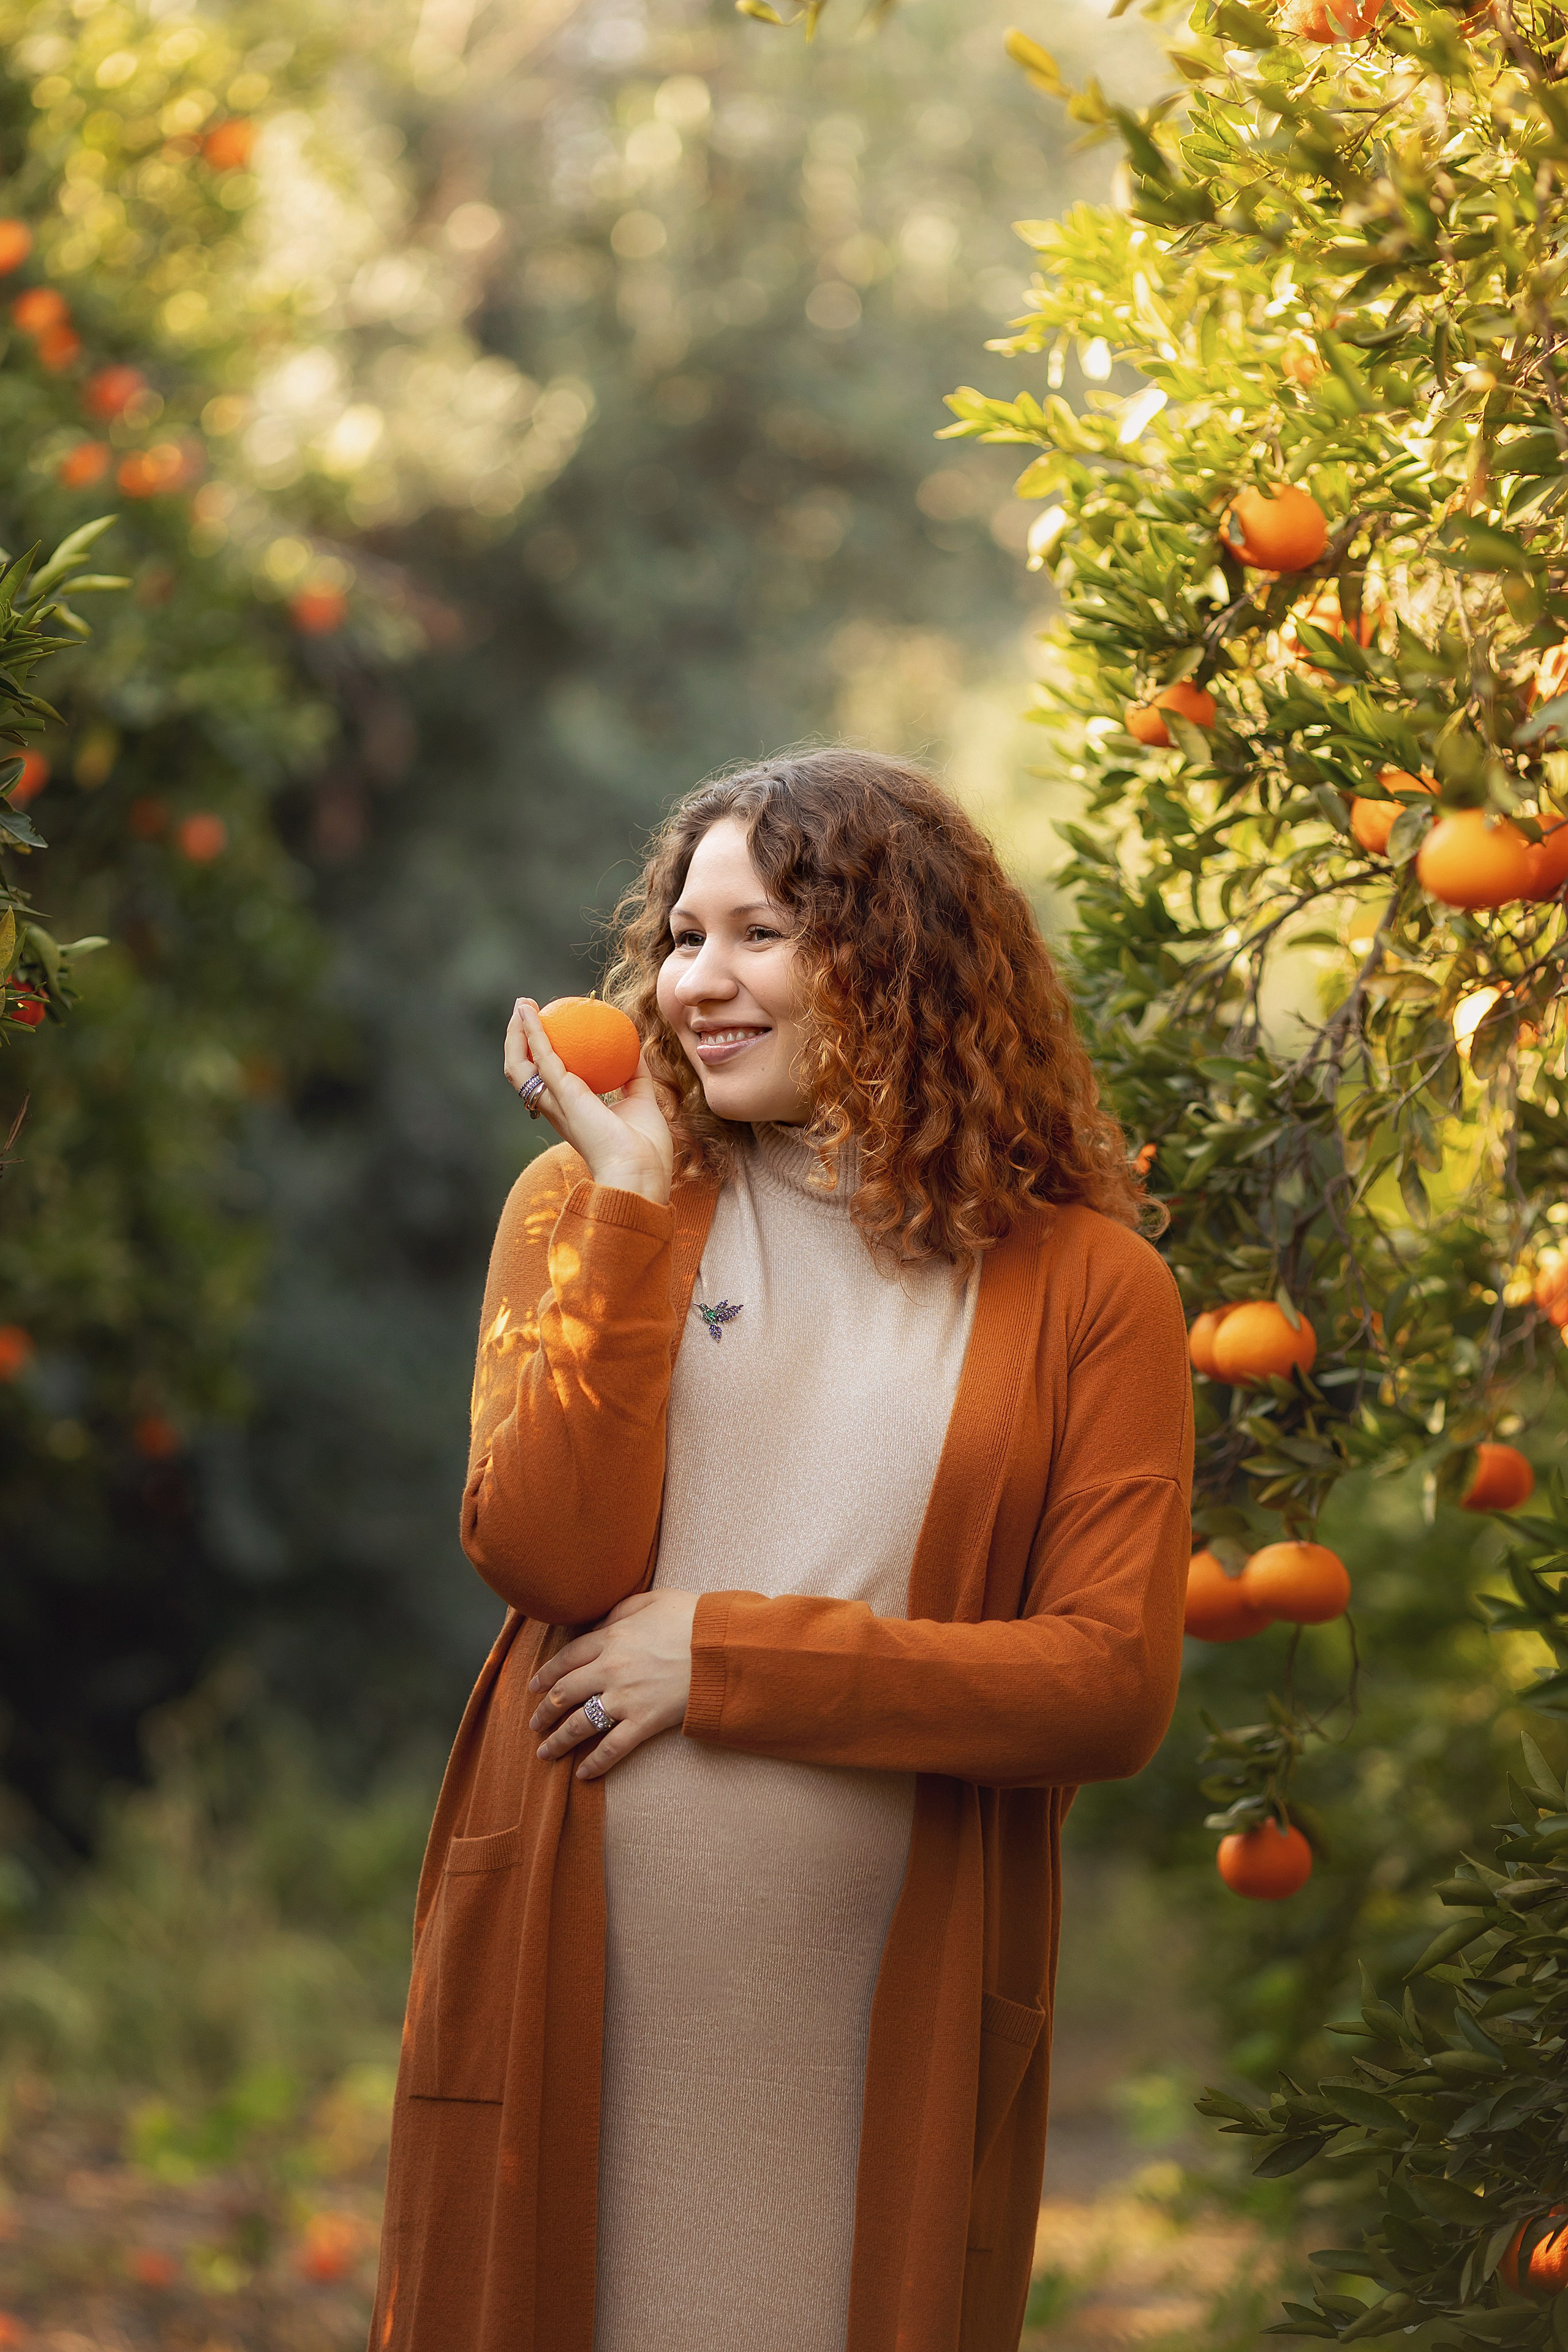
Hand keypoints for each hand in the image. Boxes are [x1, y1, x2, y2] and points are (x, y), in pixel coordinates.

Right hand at [504, 998, 673, 1204]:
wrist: (640, 1172)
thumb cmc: (644, 1149)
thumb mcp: (640, 1101)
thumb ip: (634, 1076)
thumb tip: (635, 1050)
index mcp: (572, 1112)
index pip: (546, 1081)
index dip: (540, 1055)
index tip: (550, 1027)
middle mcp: (557, 1108)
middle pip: (524, 1073)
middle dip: (519, 1042)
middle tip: (525, 1012)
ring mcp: (556, 1102)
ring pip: (519, 1067)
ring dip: (515, 1035)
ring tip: (521, 1006)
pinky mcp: (563, 1095)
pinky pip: (542, 1057)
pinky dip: (533, 1032)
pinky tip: (529, 1012)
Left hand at [528, 1590, 697, 1778]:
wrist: (722, 1648)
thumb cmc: (693, 1619)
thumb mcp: (654, 1599)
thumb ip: (622, 1609)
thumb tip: (603, 1622)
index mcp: (611, 1638)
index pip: (566, 1659)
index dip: (545, 1674)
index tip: (533, 1687)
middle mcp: (610, 1669)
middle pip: (564, 1693)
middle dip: (543, 1711)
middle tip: (533, 1723)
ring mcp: (625, 1698)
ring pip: (580, 1724)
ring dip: (558, 1741)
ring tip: (544, 1754)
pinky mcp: (644, 1722)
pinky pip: (612, 1748)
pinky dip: (595, 1763)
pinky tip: (583, 1773)